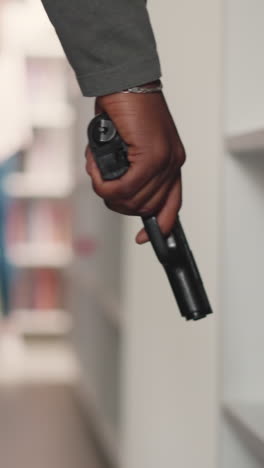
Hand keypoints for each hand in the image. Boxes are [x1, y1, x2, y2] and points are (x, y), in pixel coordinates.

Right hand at [85, 90, 185, 243]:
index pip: (171, 204)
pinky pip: (124, 188)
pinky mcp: (151, 156)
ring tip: (96, 169)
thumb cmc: (126, 109)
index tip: (143, 237)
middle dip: (118, 202)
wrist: (125, 80)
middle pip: (145, 207)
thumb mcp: (130, 145)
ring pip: (133, 201)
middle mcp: (172, 164)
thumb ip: (130, 168)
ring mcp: (164, 161)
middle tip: (102, 183)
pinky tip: (96, 168)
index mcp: (171, 163)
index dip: (159, 224)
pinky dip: (104, 184)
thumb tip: (116, 191)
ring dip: (107, 191)